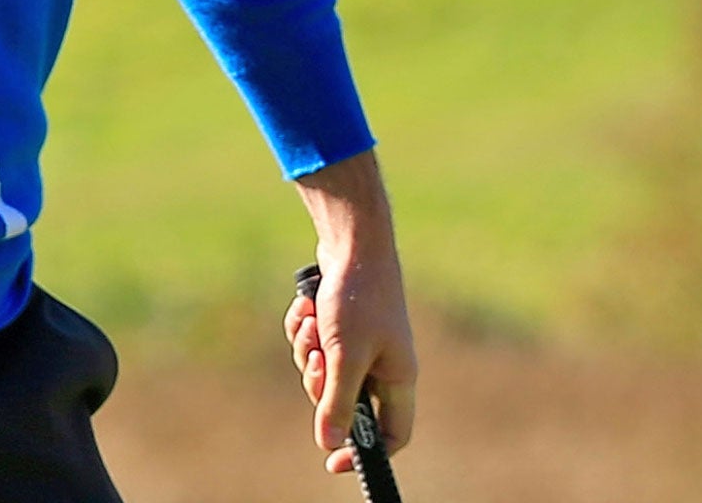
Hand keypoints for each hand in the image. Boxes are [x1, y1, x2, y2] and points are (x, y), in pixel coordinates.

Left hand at [288, 152, 416, 473]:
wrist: (352, 241)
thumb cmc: (357, 298)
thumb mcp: (344, 355)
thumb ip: (337, 400)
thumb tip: (329, 443)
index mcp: (398, 377)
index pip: (391, 434)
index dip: (365, 451)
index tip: (332, 460)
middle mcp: (383, 363)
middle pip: (343, 400)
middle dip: (320, 382)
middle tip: (316, 359)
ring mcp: (360, 342)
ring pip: (321, 369)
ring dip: (307, 349)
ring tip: (312, 322)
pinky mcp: (338, 322)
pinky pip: (311, 343)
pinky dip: (303, 328)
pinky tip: (306, 307)